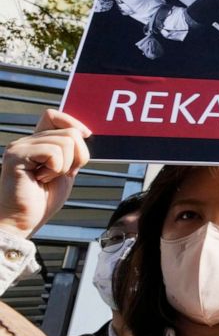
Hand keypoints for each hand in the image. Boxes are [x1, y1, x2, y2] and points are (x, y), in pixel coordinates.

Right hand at [0, 110, 90, 238]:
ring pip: (66, 141)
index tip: (86, 136)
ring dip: (65, 166)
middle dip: (77, 157)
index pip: (53, 115)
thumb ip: (72, 152)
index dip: (73, 122)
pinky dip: (56, 169)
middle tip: (58, 174)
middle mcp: (26, 141)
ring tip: (45, 178)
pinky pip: (54, 152)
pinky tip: (39, 179)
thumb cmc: (42, 200)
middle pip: (70, 132)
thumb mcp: (66, 171)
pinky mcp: (16, 155)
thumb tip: (84, 133)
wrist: (23, 221)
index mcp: (36, 143)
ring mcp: (19, 146)